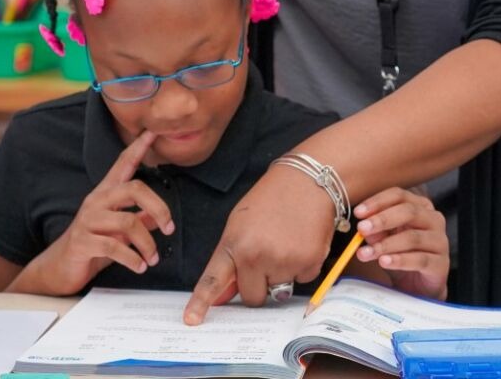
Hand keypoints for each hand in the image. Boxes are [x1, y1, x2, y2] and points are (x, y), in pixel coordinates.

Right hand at [27, 130, 172, 295]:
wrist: (59, 269)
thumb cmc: (93, 245)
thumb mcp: (119, 231)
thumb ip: (139, 221)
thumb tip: (162, 218)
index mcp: (106, 194)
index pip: (123, 164)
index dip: (138, 147)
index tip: (153, 131)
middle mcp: (96, 201)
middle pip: (134, 189)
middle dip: (159, 207)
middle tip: (170, 228)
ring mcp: (88, 220)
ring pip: (129, 221)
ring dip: (147, 243)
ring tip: (153, 259)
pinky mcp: (82, 241)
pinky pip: (115, 246)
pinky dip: (133, 259)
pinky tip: (140, 267)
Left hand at [184, 163, 336, 324]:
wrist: (309, 179)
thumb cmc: (273, 198)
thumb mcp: (241, 223)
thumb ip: (231, 259)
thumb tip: (224, 296)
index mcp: (234, 244)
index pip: (213, 280)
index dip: (201, 303)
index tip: (191, 320)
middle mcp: (256, 256)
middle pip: (253, 297)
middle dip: (260, 284)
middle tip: (269, 256)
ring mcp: (283, 261)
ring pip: (280, 290)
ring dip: (283, 273)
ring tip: (288, 241)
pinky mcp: (309, 262)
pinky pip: (303, 279)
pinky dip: (304, 266)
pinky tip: (303, 241)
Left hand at [354, 188, 448, 300]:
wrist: (420, 285)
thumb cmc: (403, 255)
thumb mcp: (385, 239)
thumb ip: (376, 231)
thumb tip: (363, 226)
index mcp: (420, 207)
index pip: (399, 196)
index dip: (378, 202)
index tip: (358, 212)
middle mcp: (434, 220)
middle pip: (409, 211)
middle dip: (382, 219)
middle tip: (362, 229)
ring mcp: (440, 241)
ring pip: (412, 237)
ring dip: (386, 244)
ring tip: (366, 252)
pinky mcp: (441, 263)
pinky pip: (419, 259)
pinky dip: (399, 260)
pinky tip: (384, 262)